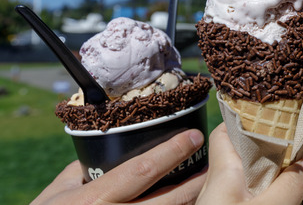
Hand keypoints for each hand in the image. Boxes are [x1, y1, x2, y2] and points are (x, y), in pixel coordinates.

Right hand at [32, 129, 206, 204]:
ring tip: (205, 186)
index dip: (172, 152)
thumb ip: (83, 170)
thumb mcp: (58, 193)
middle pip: (168, 200)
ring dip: (190, 202)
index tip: (195, 135)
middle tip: (213, 164)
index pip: (141, 171)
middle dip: (195, 181)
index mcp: (94, 200)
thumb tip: (104, 150)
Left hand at [196, 123, 302, 204]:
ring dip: (273, 175)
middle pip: (244, 155)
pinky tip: (287, 197)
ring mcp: (223, 203)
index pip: (224, 133)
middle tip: (298, 147)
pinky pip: (251, 197)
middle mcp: (219, 186)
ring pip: (249, 179)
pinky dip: (269, 194)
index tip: (271, 113)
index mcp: (221, 173)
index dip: (246, 119)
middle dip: (270, 149)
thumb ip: (289, 186)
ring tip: (299, 172)